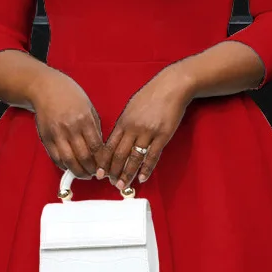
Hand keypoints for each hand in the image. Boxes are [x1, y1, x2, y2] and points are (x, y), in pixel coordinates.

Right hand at [28, 68, 109, 178]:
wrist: (45, 88)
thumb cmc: (70, 95)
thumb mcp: (88, 107)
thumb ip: (94, 127)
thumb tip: (100, 148)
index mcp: (84, 119)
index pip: (96, 147)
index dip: (101, 161)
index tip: (104, 167)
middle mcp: (71, 128)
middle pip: (84, 157)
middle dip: (91, 170)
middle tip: (95, 174)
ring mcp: (57, 134)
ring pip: (69, 160)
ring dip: (78, 172)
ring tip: (84, 174)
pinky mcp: (46, 137)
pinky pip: (56, 157)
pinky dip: (64, 166)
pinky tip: (70, 167)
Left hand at [103, 66, 193, 188]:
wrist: (171, 86)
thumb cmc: (151, 96)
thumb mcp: (131, 107)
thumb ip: (124, 124)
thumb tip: (117, 140)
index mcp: (123, 121)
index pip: (109, 146)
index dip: (104, 162)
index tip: (100, 173)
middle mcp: (132, 128)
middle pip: (119, 155)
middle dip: (113, 171)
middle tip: (111, 183)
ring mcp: (147, 132)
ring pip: (134, 158)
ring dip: (127, 173)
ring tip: (123, 184)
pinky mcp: (162, 136)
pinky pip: (152, 156)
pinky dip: (146, 169)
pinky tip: (142, 178)